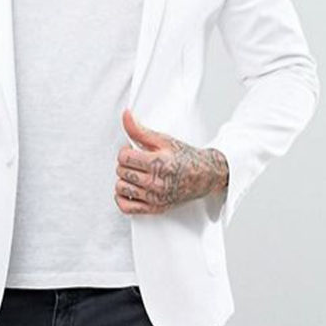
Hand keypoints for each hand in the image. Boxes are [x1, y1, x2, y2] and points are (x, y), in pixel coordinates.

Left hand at [114, 109, 228, 214]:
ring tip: (134, 173)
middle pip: (121, 172)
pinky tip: (129, 189)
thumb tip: (126, 116)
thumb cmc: (185, 157)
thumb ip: (139, 130)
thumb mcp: (162, 139)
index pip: (124, 157)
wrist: (205, 175)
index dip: (125, 150)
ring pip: (121, 188)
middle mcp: (156, 183)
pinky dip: (122, 198)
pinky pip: (127, 207)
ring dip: (124, 179)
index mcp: (157, 163)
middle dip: (126, 163)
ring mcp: (155, 197)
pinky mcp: (155, 208)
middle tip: (136, 160)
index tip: (131, 150)